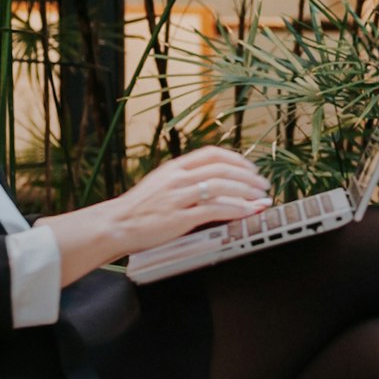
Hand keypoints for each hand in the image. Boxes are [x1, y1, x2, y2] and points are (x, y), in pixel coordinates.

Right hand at [95, 146, 273, 254]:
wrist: (114, 225)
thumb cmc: (137, 210)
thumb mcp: (160, 185)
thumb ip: (183, 181)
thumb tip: (211, 184)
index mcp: (174, 167)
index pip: (212, 154)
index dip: (236, 159)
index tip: (251, 168)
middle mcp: (178, 177)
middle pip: (223, 168)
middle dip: (249, 176)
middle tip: (263, 185)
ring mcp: (179, 196)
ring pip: (223, 186)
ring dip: (247, 192)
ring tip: (260, 199)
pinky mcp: (180, 217)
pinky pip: (216, 209)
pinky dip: (237, 209)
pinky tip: (248, 212)